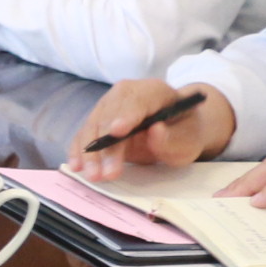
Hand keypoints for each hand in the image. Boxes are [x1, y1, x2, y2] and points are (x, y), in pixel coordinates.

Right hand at [71, 78, 233, 180]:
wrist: (175, 127)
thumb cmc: (184, 132)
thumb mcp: (189, 138)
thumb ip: (174, 137)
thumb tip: (156, 132)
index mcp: (154, 91)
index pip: (136, 100)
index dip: (126, 116)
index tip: (117, 132)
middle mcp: (126, 94)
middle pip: (109, 115)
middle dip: (105, 145)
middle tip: (107, 172)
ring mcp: (109, 105)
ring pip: (93, 125)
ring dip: (90, 152)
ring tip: (93, 175)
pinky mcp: (98, 120)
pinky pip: (84, 133)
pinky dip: (79, 149)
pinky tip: (76, 165)